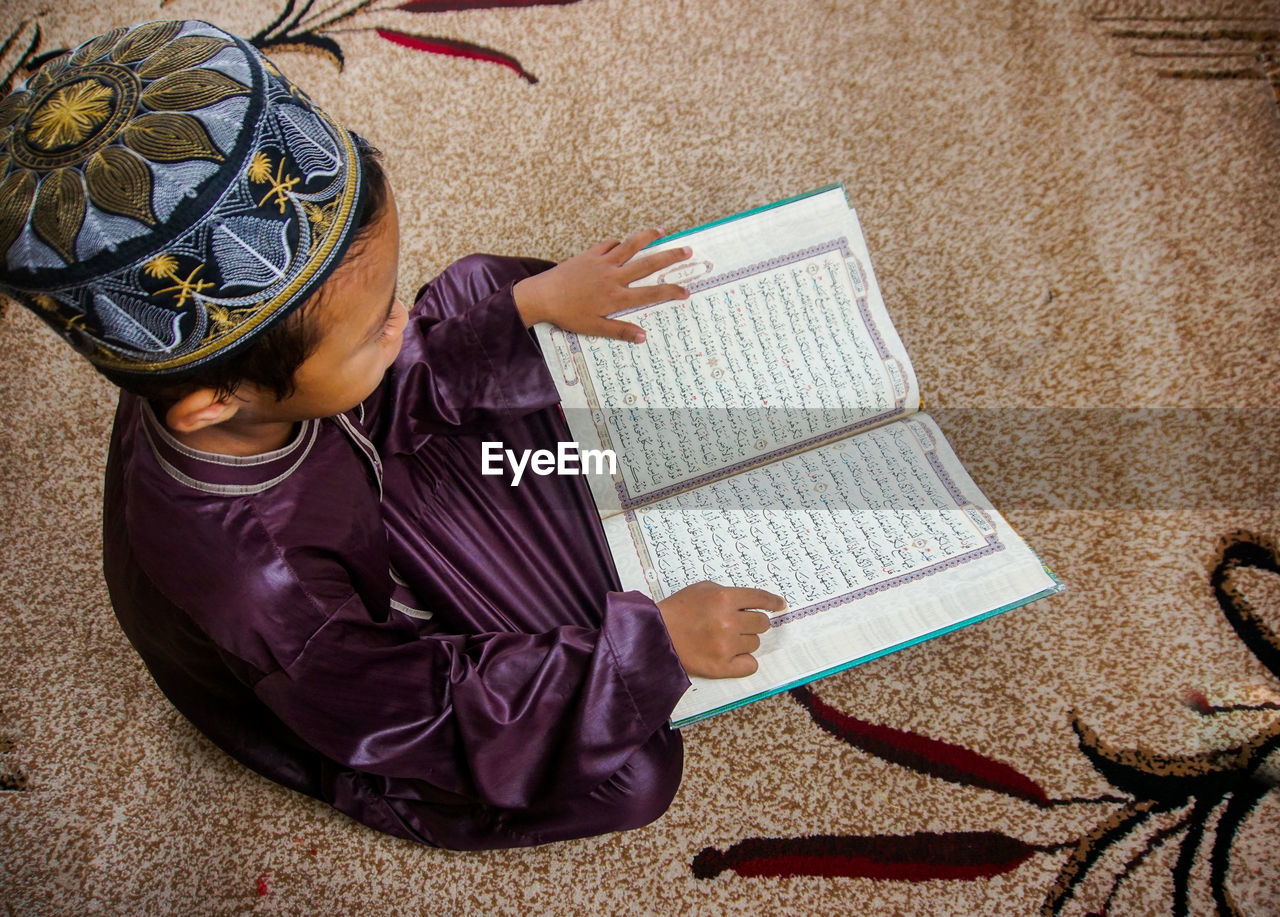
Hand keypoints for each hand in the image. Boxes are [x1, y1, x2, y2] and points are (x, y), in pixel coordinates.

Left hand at [513, 228, 691, 341]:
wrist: (542, 296)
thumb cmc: (568, 315)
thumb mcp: (595, 328)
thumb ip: (620, 331)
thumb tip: (643, 336)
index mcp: (616, 297)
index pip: (651, 293)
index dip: (671, 292)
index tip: (686, 291)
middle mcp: (613, 277)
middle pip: (648, 264)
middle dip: (670, 257)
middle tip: (687, 250)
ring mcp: (602, 263)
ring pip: (631, 246)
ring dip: (648, 237)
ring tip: (662, 231)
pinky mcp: (590, 255)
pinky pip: (609, 244)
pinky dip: (619, 243)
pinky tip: (623, 243)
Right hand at [656, 581, 784, 678]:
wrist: (655, 635)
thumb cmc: (677, 610)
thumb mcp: (702, 589)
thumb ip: (728, 594)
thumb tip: (752, 602)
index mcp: (724, 599)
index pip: (760, 598)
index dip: (773, 601)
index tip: (779, 605)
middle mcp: (728, 622)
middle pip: (762, 623)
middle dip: (754, 623)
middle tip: (740, 624)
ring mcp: (726, 646)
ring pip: (755, 644)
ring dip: (745, 641)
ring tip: (724, 639)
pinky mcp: (721, 666)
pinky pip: (750, 665)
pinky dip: (744, 661)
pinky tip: (733, 656)